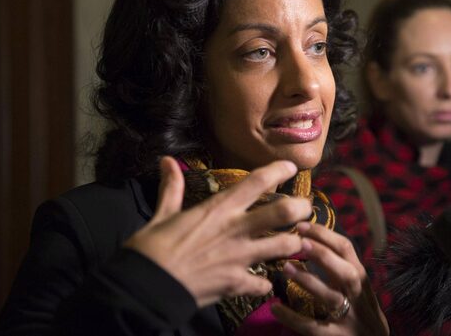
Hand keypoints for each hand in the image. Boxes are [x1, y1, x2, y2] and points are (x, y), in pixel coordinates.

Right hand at [124, 156, 311, 307]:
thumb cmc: (151, 249)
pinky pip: (263, 284)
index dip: (278, 171)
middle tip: (306, 209)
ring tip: (297, 243)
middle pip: (283, 213)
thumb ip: (172, 187)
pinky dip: (265, 283)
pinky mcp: (236, 283)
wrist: (144, 289)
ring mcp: (240, 258)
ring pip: (284, 247)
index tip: (291, 168)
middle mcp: (235, 229)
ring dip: (293, 245)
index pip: (257, 181)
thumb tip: (167, 161)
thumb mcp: (161, 214)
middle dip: (301, 209)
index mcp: (219, 208)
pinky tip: (263, 281)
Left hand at [271, 222, 388, 335]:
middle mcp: (358, 296)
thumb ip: (340, 266)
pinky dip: (293, 317)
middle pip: (346, 272)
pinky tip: (276, 307)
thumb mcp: (357, 286)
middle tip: (298, 242)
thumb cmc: (361, 310)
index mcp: (360, 278)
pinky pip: (313, 327)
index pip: (346, 250)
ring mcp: (349, 318)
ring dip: (309, 281)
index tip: (301, 225)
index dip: (325, 235)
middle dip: (323, 255)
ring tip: (285, 268)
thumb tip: (312, 238)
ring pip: (331, 298)